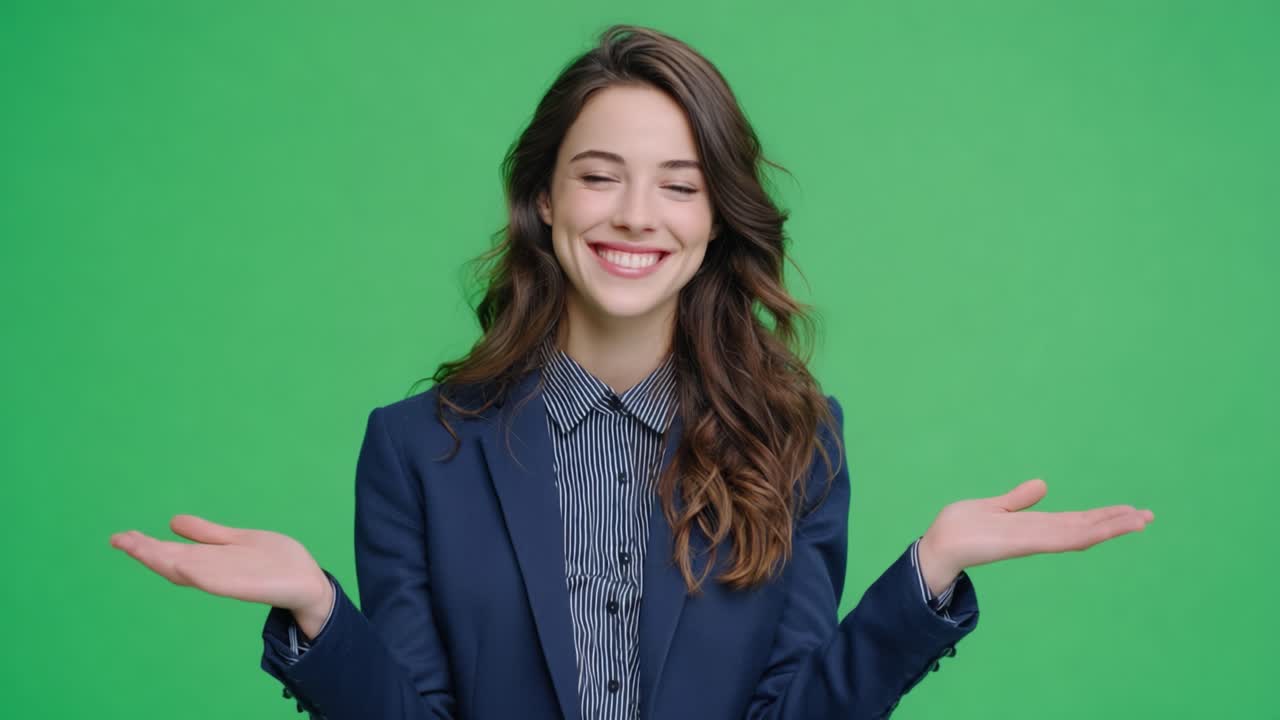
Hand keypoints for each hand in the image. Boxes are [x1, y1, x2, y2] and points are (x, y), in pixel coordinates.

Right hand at [108, 515, 333, 636]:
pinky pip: (220, 581)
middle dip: (147, 551)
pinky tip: (182, 566)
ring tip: (138, 547)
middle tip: (118, 539)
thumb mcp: (237, 540)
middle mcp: (216, 571)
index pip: (173, 553)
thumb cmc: (275, 563)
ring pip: (191, 569)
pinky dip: (200, 574)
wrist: (308, 583)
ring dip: (165, 559)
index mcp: (211, 561)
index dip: (147, 546)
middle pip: (175, 561)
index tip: (120, 536)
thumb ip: (208, 534)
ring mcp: (230, 579)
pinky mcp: (248, 586)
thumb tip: (173, 522)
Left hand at [916, 479, 1154, 595]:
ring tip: (1140, 520)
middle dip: (1116, 522)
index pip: (1075, 521)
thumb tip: (1042, 485)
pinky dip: (1082, 534)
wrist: (939, 544)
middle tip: (1150, 516)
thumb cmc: (961, 528)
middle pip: (1085, 527)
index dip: (1103, 516)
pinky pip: (1057, 538)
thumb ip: (1018, 499)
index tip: (1130, 510)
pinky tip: (1102, 531)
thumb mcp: (994, 507)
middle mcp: (1038, 535)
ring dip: (1110, 527)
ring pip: (1080, 534)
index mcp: (1033, 526)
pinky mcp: (1022, 543)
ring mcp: (1033, 540)